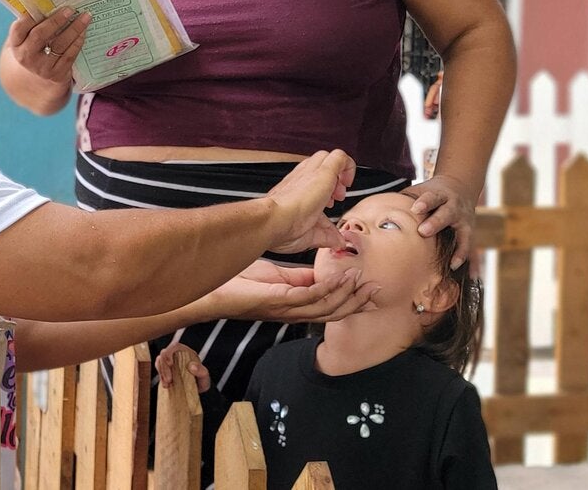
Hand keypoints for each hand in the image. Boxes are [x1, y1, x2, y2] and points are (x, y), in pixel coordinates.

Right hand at [4, 7, 93, 85]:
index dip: (30, 16)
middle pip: (40, 35)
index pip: (19, 28)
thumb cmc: (33, 50)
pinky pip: (70, 55)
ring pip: (59, 44)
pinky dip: (78, 41)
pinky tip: (84, 31)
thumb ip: (31, 25)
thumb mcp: (25, 40)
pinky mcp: (57, 74)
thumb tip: (48, 3)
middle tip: (69, 9)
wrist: (37, 81)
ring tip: (85, 16)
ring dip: (74, 28)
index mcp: (16, 44)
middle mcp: (26, 57)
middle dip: (56, 20)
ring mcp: (42, 67)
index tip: (44, 4)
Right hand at [154, 343, 209, 392]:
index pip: (175, 346)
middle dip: (164, 367)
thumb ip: (202, 372)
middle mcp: (176, 354)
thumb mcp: (205, 379)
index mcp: (186, 352)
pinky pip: (158, 370)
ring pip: (159, 362)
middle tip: (169, 380)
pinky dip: (160, 378)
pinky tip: (165, 385)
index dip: (170, 353)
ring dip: (161, 373)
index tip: (170, 364)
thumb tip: (192, 366)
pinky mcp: (164, 370)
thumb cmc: (201, 382)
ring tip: (167, 384)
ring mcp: (169, 362)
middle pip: (164, 354)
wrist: (195, 391)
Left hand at [199, 261, 379, 323]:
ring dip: (346, 295)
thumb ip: (299, 278)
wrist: (210, 290)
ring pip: (325, 307)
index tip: (369, 288)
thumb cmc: (237, 282)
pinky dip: (327, 288)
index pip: (329, 306)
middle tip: (377, 290)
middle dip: (357, 302)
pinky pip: (308, 297)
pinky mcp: (277, 300)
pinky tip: (339, 279)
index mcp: (294, 305)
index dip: (351, 299)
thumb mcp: (276, 276)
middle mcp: (292, 311)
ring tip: (361, 281)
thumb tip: (320, 274)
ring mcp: (285, 309)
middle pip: (333, 312)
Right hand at [265, 150, 355, 253]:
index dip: (324, 191)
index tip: (327, 205)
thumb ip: (325, 236)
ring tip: (337, 193)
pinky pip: (340, 156)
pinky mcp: (323, 171)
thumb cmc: (282, 229)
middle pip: (319, 164)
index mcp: (294, 190)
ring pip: (327, 157)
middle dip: (332, 180)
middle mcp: (300, 177)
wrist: (273, 222)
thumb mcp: (309, 235)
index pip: (311, 179)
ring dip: (338, 174)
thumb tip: (337, 242)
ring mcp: (310, 172)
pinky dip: (349, 166)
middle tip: (333, 198)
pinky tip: (347, 183)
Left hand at [401, 173, 476, 270]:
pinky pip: (472, 250)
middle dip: (436, 223)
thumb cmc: (430, 193)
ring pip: (464, 236)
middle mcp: (455, 208)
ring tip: (452, 264)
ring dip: (459, 250)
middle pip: (447, 214)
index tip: (415, 209)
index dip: (424, 203)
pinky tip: (471, 277)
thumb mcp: (419, 190)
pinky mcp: (470, 234)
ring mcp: (464, 222)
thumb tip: (373, 212)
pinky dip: (473, 264)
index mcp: (440, 195)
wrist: (460, 187)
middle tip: (423, 232)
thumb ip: (402, 200)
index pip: (432, 197)